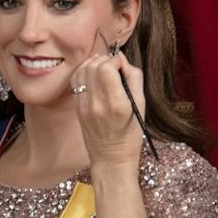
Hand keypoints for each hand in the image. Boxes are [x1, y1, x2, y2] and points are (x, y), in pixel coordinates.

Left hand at [72, 52, 146, 170]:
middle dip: (105, 59)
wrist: (111, 158)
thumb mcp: (141, 106)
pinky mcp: (77, 108)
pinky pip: (76, 81)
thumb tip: (122, 59)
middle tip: (114, 66)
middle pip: (93, 66)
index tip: (122, 66)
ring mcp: (84, 106)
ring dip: (93, 63)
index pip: (106, 68)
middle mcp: (97, 104)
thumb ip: (134, 79)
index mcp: (116, 104)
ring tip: (104, 68)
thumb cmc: (131, 134)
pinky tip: (93, 76)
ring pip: (82, 70)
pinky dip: (84, 72)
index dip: (115, 60)